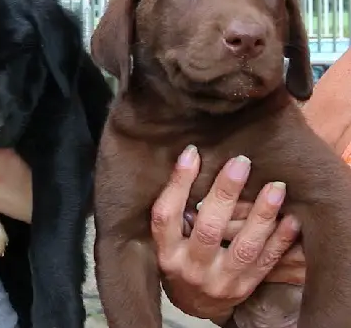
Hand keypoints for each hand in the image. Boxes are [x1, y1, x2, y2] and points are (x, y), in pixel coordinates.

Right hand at [150, 145, 301, 321]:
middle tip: (241, 162)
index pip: (166, 215)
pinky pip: (266, 262)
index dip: (178, 184)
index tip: (192, 153)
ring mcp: (219, 281)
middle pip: (209, 229)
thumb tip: (191, 157)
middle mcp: (190, 268)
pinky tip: (290, 219)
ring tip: (276, 187)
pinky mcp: (244, 288)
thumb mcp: (168, 239)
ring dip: (262, 215)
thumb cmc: (180, 259)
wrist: (195, 303)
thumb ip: (176, 210)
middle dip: (225, 193)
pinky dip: (280, 240)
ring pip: (244, 247)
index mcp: (166, 252)